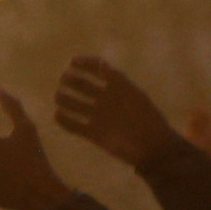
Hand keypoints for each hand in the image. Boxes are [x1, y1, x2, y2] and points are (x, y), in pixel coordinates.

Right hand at [49, 56, 174, 169]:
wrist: (152, 147)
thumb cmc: (147, 119)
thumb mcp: (134, 95)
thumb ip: (117, 81)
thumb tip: (102, 65)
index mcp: (118, 88)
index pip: (99, 70)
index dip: (86, 64)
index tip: (73, 62)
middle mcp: (106, 100)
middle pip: (85, 86)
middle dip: (73, 81)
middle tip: (64, 79)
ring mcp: (100, 118)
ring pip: (77, 105)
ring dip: (66, 100)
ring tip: (58, 96)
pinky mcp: (94, 135)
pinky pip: (76, 127)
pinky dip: (66, 121)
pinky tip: (57, 115)